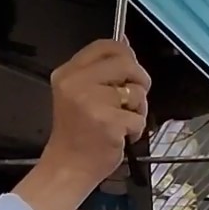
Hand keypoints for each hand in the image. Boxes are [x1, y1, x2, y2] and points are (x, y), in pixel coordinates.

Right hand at [15, 41, 152, 209]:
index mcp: (68, 72)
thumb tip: (126, 43)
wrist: (68, 166)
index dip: (126, 53)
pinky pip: (139, 117)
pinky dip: (136, 129)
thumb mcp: (80, 93)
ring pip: (137, 92)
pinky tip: (120, 136)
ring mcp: (92, 101)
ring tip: (121, 121)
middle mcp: (77, 82)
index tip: (130, 70)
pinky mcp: (109, 121)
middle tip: (132, 99)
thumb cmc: (78, 133)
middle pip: (126, 62)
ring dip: (138, 109)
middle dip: (140, 80)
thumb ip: (102, 71)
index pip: (106, 46)